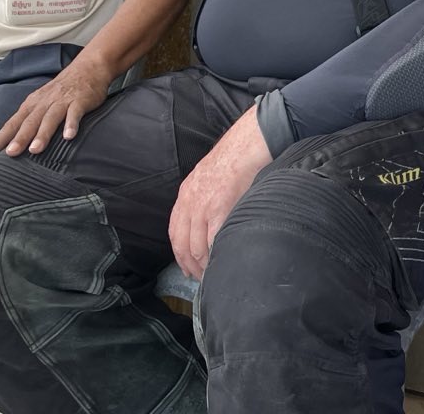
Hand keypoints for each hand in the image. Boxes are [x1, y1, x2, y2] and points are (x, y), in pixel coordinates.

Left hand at [0, 64, 111, 158]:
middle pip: (29, 122)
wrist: (87, 68)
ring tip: (35, 149)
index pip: (12, 124)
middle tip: (10, 154)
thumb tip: (14, 145)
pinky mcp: (79, 101)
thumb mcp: (42, 102)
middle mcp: (44, 103)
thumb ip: (31, 121)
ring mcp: (62, 101)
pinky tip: (69, 136)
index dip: (0, 139)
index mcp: (32, 105)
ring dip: (42, 133)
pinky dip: (71, 124)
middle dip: (19, 138)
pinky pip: (74, 113)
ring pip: (50, 118)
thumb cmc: (61, 91)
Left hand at [169, 109, 271, 278]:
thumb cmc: (236, 158)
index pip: (175, 232)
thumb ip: (205, 198)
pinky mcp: (219, 210)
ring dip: (202, 266)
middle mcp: (189, 202)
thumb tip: (210, 221)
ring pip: (196, 248)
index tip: (187, 268)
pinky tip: (221, 265)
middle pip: (182, 244)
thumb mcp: (210, 177)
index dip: (179, 254)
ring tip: (212, 276)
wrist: (249, 144)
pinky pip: (212, 242)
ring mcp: (203, 207)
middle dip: (189, 266)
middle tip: (200, 279)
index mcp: (186, 194)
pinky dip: (214, 257)